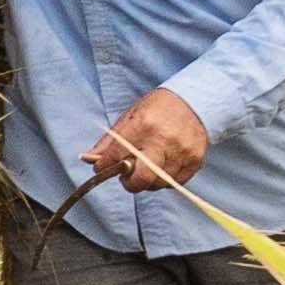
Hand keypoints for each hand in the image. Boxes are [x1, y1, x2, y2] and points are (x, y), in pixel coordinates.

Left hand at [86, 90, 211, 193]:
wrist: (194, 101)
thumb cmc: (158, 108)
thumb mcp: (130, 116)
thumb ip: (110, 140)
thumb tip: (89, 158)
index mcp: (144, 125)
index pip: (118, 156)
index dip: (105, 166)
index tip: (101, 168)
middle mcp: (164, 140)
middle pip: (142, 177)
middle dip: (129, 183)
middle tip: (126, 178)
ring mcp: (182, 152)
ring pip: (158, 183)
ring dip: (147, 182)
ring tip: (144, 170)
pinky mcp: (195, 160)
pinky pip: (175, 183)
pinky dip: (164, 180)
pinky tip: (160, 168)